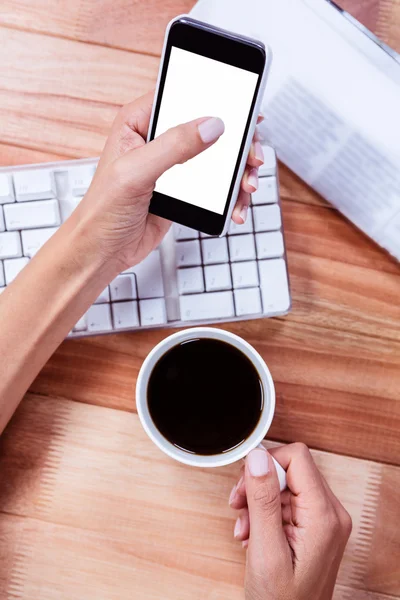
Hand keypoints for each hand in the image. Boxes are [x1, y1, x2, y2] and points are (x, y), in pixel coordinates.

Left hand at [74, 91, 263, 271]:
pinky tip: (235, 207)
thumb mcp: (136, 173)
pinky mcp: (183, 189)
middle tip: (251, 159)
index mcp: (139, 122)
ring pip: (218, 157)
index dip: (217, 100)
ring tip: (247, 188)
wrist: (103, 251)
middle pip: (209, 127)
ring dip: (238, 172)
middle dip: (237, 144)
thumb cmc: (103, 211)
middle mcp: (158, 139)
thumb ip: (174, 146)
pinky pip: (216, 184)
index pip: (184, 97)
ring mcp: (173, 164)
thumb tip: (211, 125)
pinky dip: (230, 195)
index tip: (245, 113)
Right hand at [229, 444, 351, 599]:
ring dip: (257, 501)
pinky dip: (264, 514)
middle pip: (291, 469)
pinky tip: (251, 534)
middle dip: (259, 484)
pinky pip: (287, 504)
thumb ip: (263, 501)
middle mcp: (330, 514)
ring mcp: (324, 522)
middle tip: (238, 503)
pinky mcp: (315, 529)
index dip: (267, 463)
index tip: (246, 483)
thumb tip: (258, 457)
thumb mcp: (266, 551)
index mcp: (324, 516)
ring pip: (285, 486)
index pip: (297, 457)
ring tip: (243, 527)